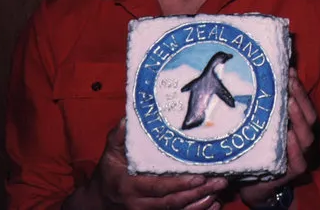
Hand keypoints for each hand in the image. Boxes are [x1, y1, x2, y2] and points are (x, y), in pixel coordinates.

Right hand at [90, 119, 227, 209]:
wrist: (99, 199)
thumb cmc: (109, 171)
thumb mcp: (111, 151)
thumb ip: (121, 135)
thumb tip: (131, 117)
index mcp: (131, 185)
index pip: (159, 186)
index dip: (180, 183)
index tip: (200, 175)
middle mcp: (140, 202)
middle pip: (173, 200)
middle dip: (198, 192)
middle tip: (220, 181)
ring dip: (201, 202)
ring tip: (220, 191)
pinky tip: (214, 204)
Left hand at [238, 69, 318, 207]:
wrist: (253, 183)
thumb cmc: (259, 148)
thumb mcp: (264, 125)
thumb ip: (268, 107)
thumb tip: (261, 76)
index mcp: (299, 127)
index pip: (305, 104)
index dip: (300, 88)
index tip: (290, 71)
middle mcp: (303, 139)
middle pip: (309, 117)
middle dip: (300, 98)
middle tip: (289, 82)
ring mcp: (301, 156)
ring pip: (306, 138)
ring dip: (299, 119)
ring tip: (290, 103)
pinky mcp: (293, 172)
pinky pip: (299, 161)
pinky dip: (295, 148)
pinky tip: (289, 135)